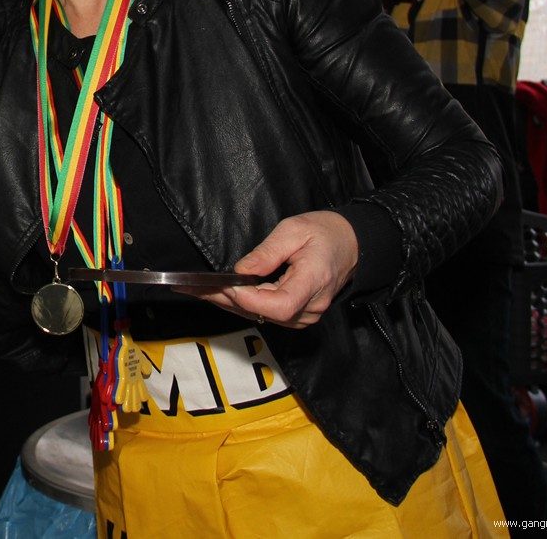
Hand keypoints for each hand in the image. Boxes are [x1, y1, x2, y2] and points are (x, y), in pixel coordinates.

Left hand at [194, 210, 358, 328]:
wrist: (350, 245)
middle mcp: (310, 305)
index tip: (229, 285)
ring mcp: (305, 313)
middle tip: (196, 288)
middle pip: (264, 313)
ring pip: (261, 317)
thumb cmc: (326, 234)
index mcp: (314, 281)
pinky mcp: (298, 313)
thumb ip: (267, 252)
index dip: (251, 299)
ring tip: (200, 291)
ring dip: (229, 304)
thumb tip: (241, 271)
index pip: (280, 305)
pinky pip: (266, 314)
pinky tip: (221, 296)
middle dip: (227, 299)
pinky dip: (242, 305)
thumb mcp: (294, 231)